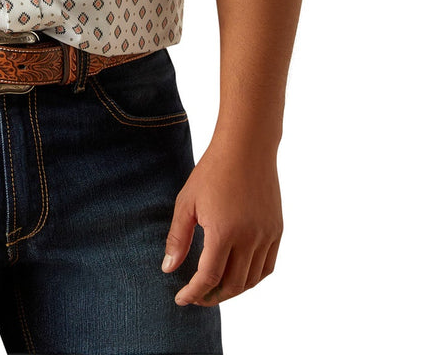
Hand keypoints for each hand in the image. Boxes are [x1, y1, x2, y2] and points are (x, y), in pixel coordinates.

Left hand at [161, 140, 282, 305]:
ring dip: (232, 291)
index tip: (181, 299)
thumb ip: (178, 238)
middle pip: (231, 285)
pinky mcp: (277, 231)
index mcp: (223, 232)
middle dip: (211, 297)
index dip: (193, 293)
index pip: (208, 278)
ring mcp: (266, 236)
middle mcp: (249, 238)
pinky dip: (252, 279)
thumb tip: (168, 269)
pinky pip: (266, 267)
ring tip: (214, 289)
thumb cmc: (211, 171)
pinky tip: (238, 276)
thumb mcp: (187, 202)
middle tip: (196, 297)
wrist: (246, 147)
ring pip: (251, 280)